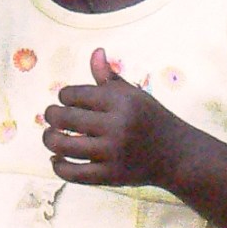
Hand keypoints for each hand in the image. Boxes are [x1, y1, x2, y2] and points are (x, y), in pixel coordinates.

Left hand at [42, 48, 182, 188]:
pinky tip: (55, 159)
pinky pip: (76, 174)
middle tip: (51, 116)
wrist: (177, 155)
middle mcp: (116, 126)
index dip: (64, 96)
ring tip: (49, 136)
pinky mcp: (112, 176)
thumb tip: (95, 51)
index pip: (74, 94)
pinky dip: (59, 167)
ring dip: (49, 139)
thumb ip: (108, 76)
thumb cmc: (150, 117)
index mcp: (120, 101)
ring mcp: (113, 153)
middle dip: (51, 115)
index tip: (66, 99)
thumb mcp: (133, 93)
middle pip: (66, 118)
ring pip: (66, 146)